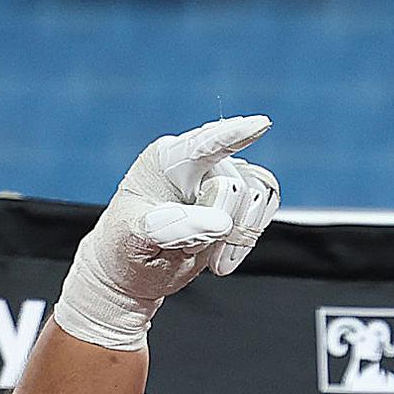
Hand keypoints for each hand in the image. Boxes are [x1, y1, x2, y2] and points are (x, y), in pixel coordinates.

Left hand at [53, 115, 282, 350]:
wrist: (134, 268)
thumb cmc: (126, 248)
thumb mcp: (137, 239)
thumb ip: (175, 227)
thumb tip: (221, 222)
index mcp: (164, 161)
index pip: (202, 146)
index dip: (232, 136)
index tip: (260, 125)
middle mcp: (195, 162)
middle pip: (236, 187)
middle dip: (221, 226)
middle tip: (189, 248)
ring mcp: (220, 177)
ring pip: (259, 195)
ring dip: (239, 236)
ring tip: (208, 255)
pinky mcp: (238, 196)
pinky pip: (267, 205)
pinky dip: (248, 238)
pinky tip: (223, 254)